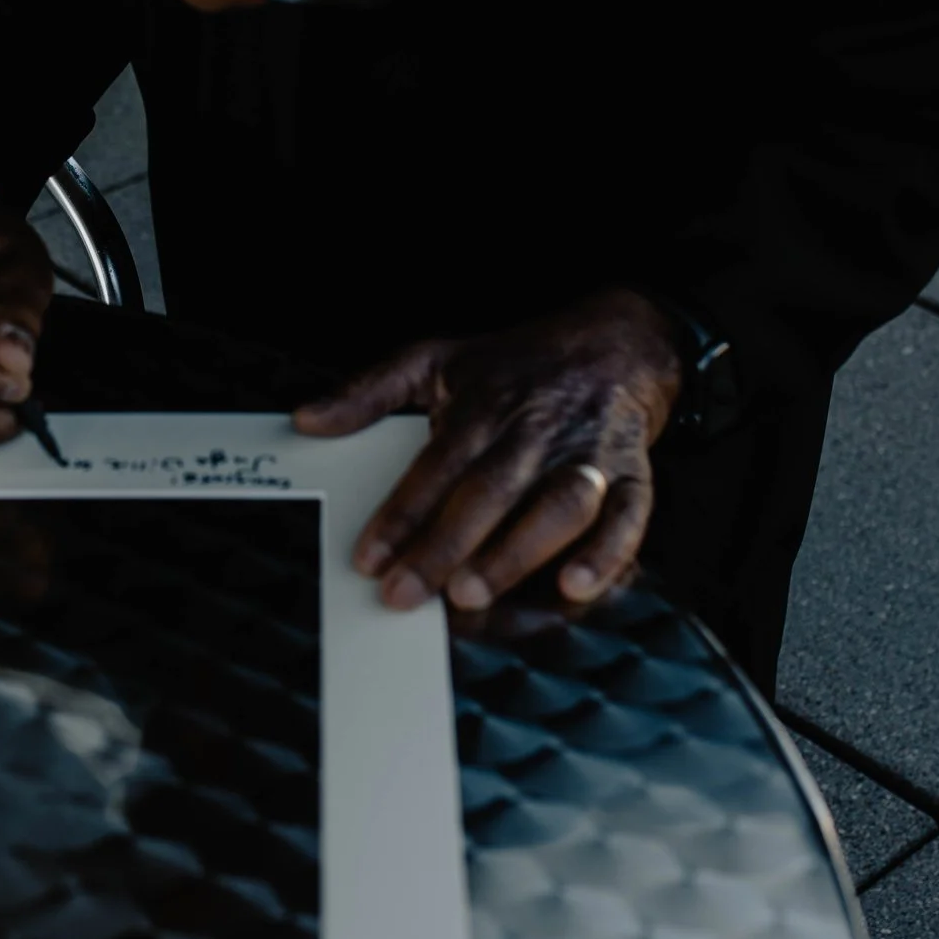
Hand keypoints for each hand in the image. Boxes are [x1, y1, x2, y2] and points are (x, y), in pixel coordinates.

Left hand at [293, 290, 684, 615]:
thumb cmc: (514, 364)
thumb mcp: (435, 360)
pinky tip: (574, 586)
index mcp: (483, 406)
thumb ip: (368, 393)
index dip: (401, 516)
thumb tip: (306, 421)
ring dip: (517, 551)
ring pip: (556, 505)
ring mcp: (587, 454)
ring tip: (473, 592)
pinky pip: (628, 516)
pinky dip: (607, 552)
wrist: (614, 343)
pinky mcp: (632, 475)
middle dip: (445, 546)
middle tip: (406, 594)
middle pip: (488, 491)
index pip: (435, 466)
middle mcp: (533, 431)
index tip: (368, 560)